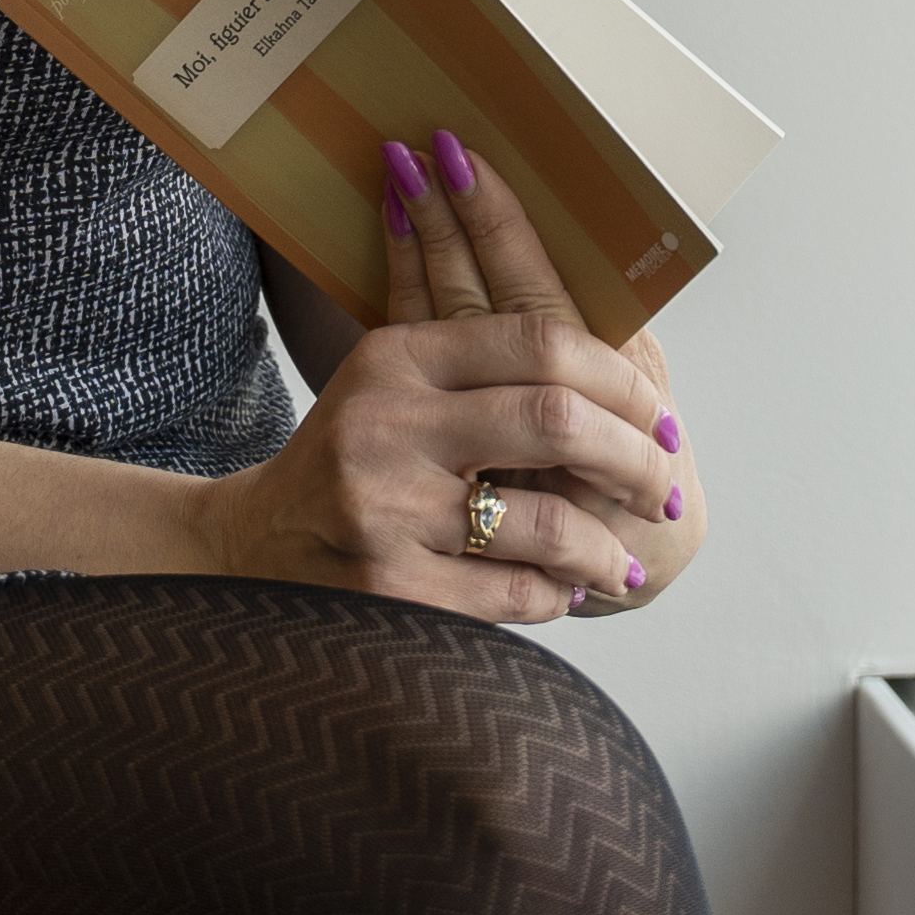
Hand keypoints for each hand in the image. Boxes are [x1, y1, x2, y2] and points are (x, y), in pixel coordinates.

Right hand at [188, 136, 702, 622]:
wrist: (250, 549)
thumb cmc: (350, 463)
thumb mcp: (389, 381)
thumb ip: (476, 347)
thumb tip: (593, 318)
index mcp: (397, 356)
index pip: (543, 341)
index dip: (622, 383)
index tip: (661, 418)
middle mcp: (387, 422)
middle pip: (557, 420)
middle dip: (634, 461)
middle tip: (664, 490)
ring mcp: (384, 508)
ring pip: (547, 522)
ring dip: (601, 550)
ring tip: (617, 561)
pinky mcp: (386, 588)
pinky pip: (513, 592)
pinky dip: (552, 596)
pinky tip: (560, 592)